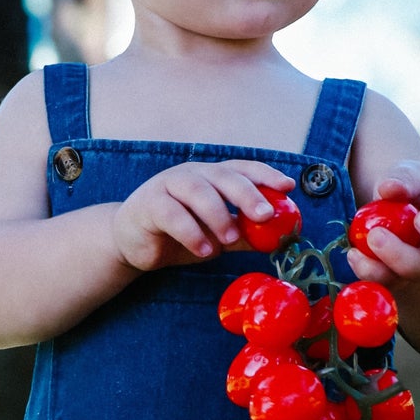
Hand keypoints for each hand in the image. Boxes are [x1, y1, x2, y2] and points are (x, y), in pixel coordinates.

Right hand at [112, 160, 296, 272]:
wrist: (133, 244)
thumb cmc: (178, 235)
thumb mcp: (216, 236)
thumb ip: (243, 234)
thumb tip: (277, 239)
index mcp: (211, 177)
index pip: (242, 169)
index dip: (265, 175)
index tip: (287, 187)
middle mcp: (192, 175)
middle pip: (223, 176)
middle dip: (247, 194)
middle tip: (265, 215)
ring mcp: (168, 186)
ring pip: (197, 191)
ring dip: (217, 215)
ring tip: (230, 239)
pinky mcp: (149, 205)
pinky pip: (172, 214)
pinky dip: (190, 232)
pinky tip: (203, 250)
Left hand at [346, 161, 419, 290]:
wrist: (390, 216)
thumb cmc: (411, 191)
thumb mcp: (411, 175)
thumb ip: (405, 177)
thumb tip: (389, 189)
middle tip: (419, 219)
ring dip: (398, 256)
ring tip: (375, 236)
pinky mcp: (399, 280)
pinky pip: (388, 282)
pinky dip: (370, 270)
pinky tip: (354, 254)